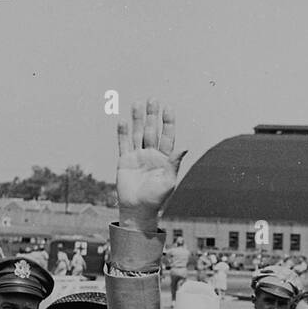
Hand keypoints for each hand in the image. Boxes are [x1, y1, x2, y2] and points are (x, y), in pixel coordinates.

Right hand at [116, 99, 186, 233]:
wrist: (138, 209)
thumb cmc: (156, 198)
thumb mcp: (169, 181)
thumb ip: (174, 163)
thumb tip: (185, 147)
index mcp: (164, 159)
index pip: (167, 137)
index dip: (168, 123)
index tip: (168, 108)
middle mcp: (151, 155)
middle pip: (151, 131)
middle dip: (152, 116)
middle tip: (153, 99)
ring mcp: (137, 156)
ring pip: (137, 133)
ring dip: (137, 119)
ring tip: (138, 103)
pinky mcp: (124, 160)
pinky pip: (123, 143)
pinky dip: (122, 132)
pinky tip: (123, 120)